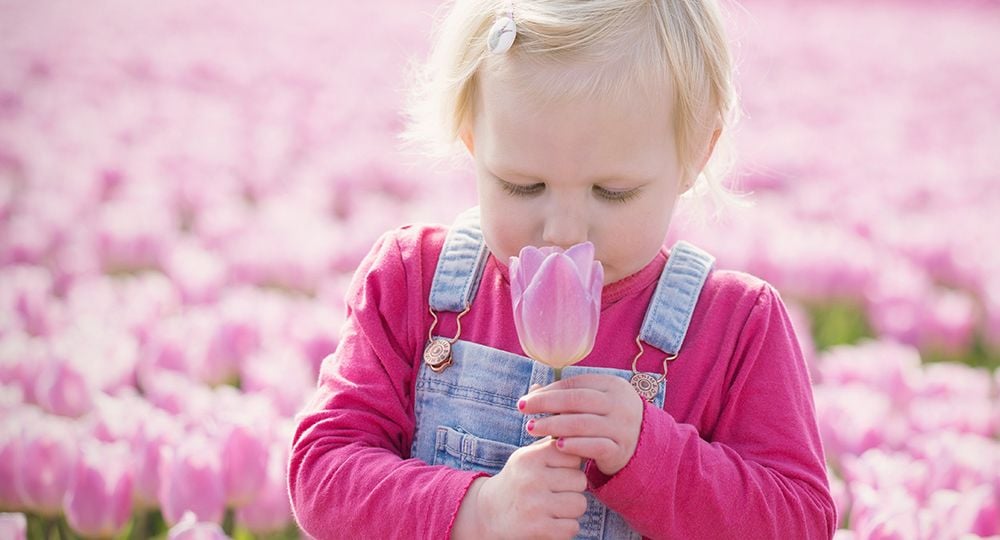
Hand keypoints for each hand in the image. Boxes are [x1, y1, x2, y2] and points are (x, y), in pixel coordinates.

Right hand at [452, 438, 587, 539]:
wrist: (488, 513)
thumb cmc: (518, 481)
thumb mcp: (528, 456)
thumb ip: (552, 443)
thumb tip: (580, 428)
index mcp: (530, 458)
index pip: (574, 456)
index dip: (570, 466)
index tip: (557, 472)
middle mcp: (531, 479)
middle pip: (580, 480)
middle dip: (573, 488)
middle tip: (556, 492)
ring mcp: (534, 505)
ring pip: (579, 504)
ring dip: (571, 509)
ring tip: (554, 507)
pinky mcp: (538, 529)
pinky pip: (572, 527)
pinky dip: (566, 528)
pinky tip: (551, 522)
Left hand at [519, 374, 643, 475]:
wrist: (640, 448)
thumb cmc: (606, 421)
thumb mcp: (591, 404)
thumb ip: (565, 397)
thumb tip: (533, 390)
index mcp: (613, 385)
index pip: (576, 384)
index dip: (549, 390)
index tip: (527, 399)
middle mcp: (620, 403)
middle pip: (578, 400)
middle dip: (547, 404)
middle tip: (523, 410)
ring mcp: (623, 427)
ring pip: (584, 423)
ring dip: (554, 425)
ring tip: (532, 428)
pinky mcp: (621, 449)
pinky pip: (595, 446)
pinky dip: (575, 445)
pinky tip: (557, 445)